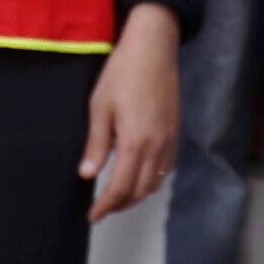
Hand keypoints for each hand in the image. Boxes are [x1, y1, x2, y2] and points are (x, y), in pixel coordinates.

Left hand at [81, 4, 181, 215]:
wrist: (154, 48)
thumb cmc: (122, 73)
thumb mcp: (100, 106)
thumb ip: (97, 143)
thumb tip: (88, 175)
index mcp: (135, 141)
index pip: (121, 187)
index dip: (106, 206)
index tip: (92, 216)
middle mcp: (157, 146)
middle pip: (140, 191)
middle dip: (120, 204)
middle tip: (101, 208)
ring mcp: (170, 140)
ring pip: (155, 182)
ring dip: (136, 195)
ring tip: (117, 196)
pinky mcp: (175, 132)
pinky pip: (165, 168)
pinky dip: (151, 180)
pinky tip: (137, 175)